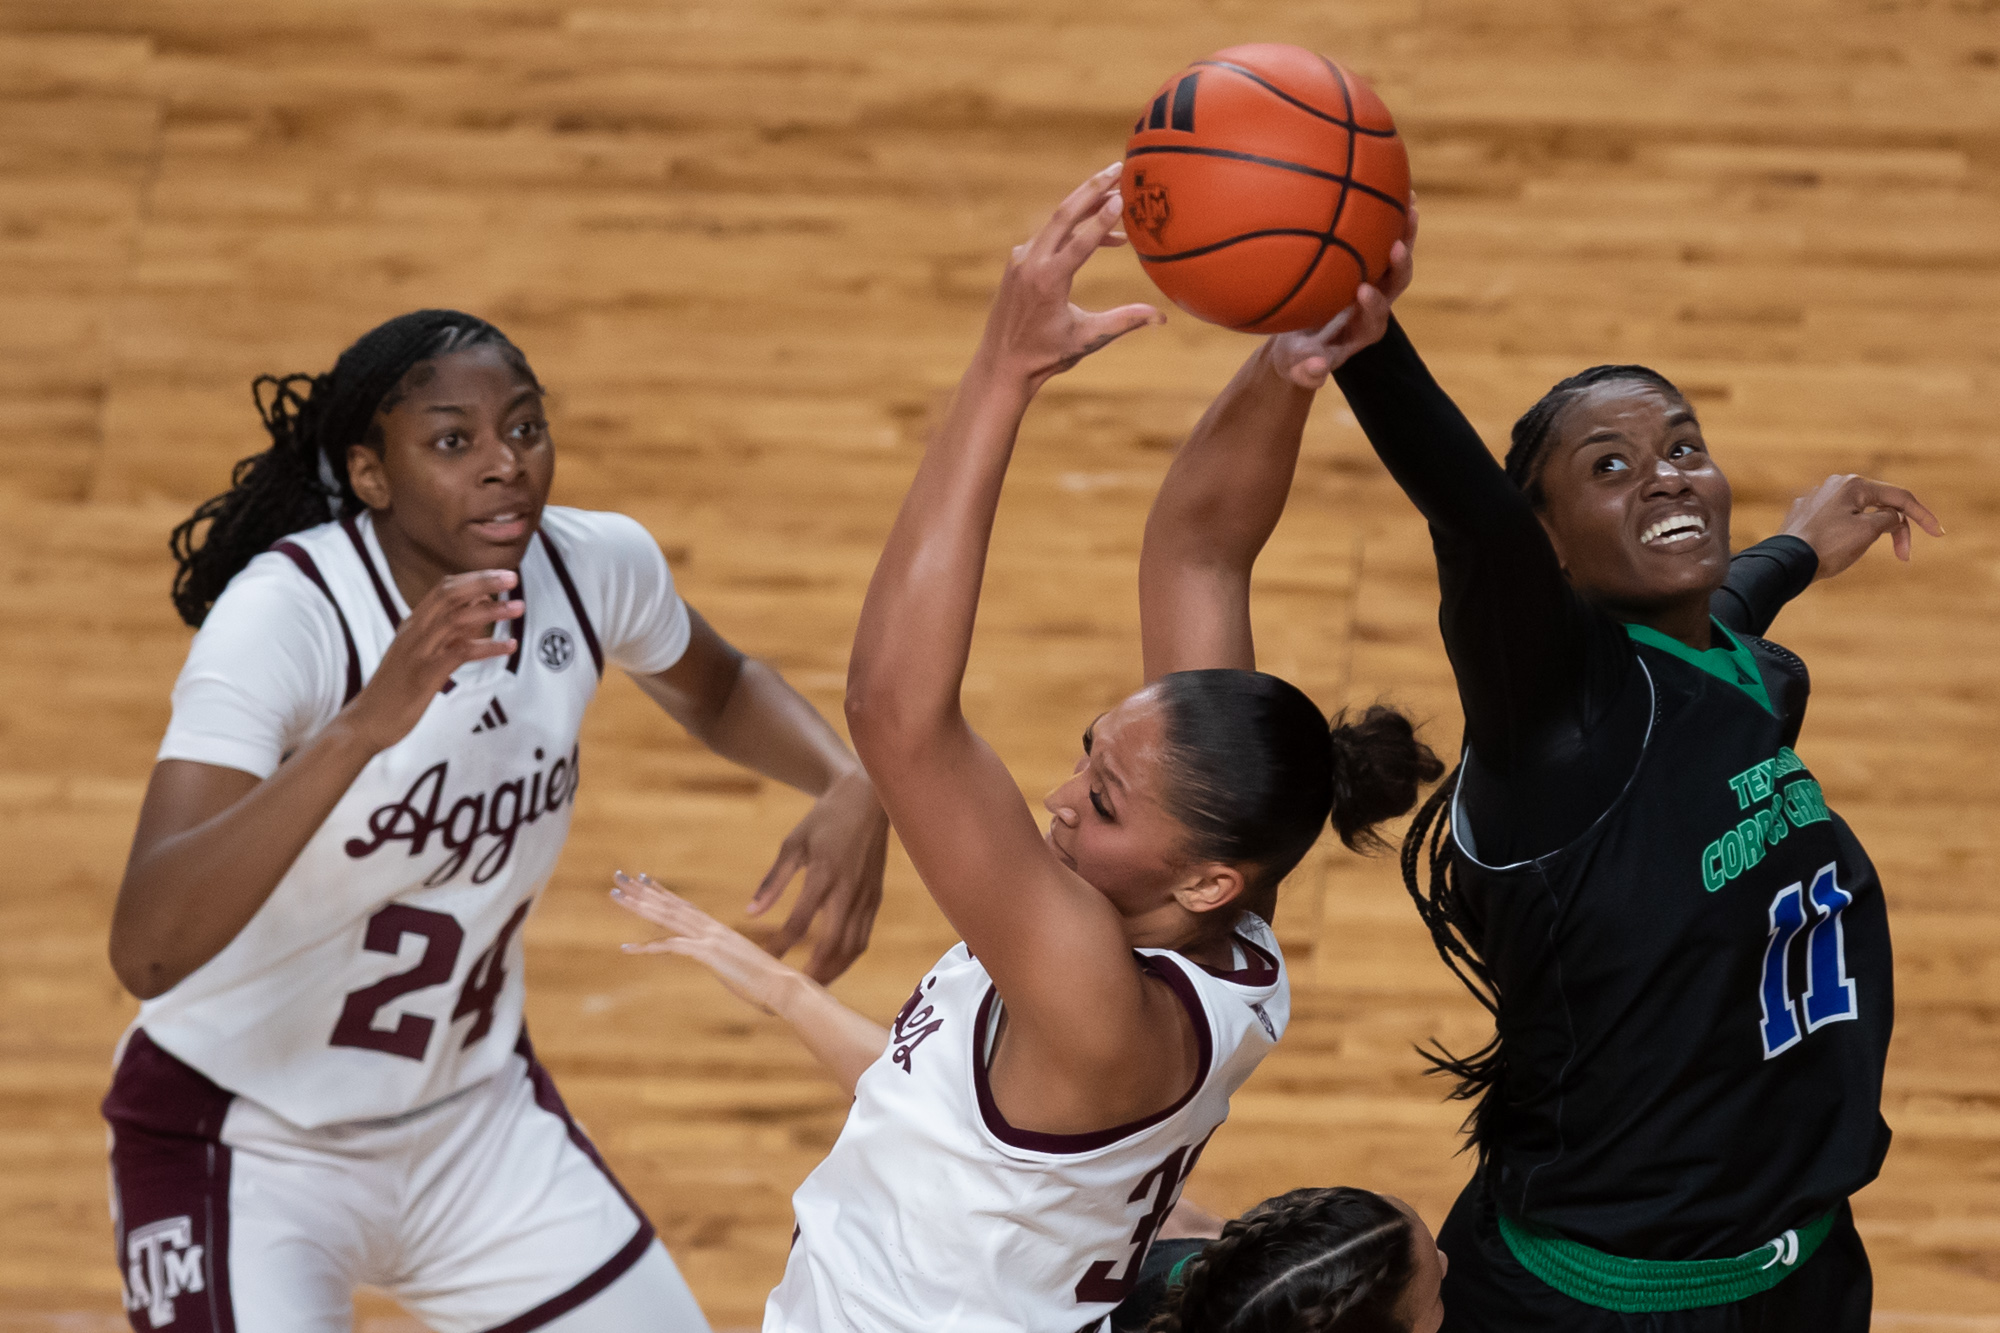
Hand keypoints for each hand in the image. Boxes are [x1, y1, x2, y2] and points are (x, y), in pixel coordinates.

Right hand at [343, 570, 523, 749]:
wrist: (367, 720)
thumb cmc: (396, 688)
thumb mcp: (421, 652)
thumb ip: (448, 632)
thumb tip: (479, 609)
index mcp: (413, 625)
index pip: (443, 589)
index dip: (474, 578)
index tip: (501, 574)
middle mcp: (414, 632)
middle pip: (450, 595)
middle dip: (483, 582)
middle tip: (513, 578)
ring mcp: (418, 651)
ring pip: (457, 619)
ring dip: (491, 611)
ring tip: (518, 608)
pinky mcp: (425, 674)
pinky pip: (460, 652)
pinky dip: (488, 646)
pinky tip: (509, 646)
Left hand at [613, 871, 800, 1014]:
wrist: (786, 987)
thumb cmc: (770, 984)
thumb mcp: (742, 969)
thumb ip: (730, 964)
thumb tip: (730, 968)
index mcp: (719, 931)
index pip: (685, 905)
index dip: (662, 892)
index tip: (644, 879)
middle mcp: (712, 928)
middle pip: (670, 904)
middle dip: (642, 891)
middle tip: (618, 877)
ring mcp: (710, 938)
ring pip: (667, 916)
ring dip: (638, 905)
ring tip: (614, 894)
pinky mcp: (708, 953)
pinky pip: (671, 946)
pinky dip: (647, 947)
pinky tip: (626, 948)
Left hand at [744, 769, 888, 982]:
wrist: (868, 799)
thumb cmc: (824, 819)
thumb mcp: (793, 844)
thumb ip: (773, 881)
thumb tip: (750, 913)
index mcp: (824, 873)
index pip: (800, 921)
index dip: (781, 946)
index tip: (765, 962)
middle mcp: (848, 889)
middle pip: (832, 944)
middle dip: (814, 971)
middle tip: (795, 991)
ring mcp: (867, 896)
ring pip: (853, 946)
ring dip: (834, 970)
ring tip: (815, 987)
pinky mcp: (876, 897)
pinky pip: (864, 936)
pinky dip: (848, 955)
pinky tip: (834, 964)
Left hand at [980, 163, 1164, 388]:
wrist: (1001, 364)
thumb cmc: (1046, 356)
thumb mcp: (1087, 338)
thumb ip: (1124, 322)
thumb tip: (1161, 317)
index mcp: (1048, 281)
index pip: (1080, 242)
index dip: (1102, 219)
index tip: (1121, 196)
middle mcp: (1031, 264)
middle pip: (1063, 215)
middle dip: (1092, 189)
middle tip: (1118, 168)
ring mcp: (1021, 259)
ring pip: (1056, 222)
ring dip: (1086, 208)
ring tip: (1118, 199)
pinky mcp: (1017, 262)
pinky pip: (1048, 236)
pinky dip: (1072, 230)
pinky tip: (1099, 235)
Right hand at [1267, 198, 1418, 389]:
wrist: (1305, 341)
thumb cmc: (1299, 355)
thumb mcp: (1296, 366)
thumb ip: (1305, 371)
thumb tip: (1314, 369)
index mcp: (1365, 330)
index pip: (1376, 318)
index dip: (1373, 305)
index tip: (1361, 291)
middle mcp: (1376, 304)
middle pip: (1397, 283)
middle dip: (1400, 266)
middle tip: (1397, 246)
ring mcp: (1375, 281)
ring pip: (1396, 256)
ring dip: (1405, 232)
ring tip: (1409, 203)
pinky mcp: (1369, 264)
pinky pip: (1383, 238)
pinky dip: (1387, 216)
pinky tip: (1387, 186)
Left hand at [1778, 473, 1943, 580]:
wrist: (1785, 564)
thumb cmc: (1828, 547)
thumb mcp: (1868, 531)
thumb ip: (1889, 518)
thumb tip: (1891, 516)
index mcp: (1853, 484)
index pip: (1898, 496)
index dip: (1922, 515)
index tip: (1938, 533)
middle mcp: (1834, 485)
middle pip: (1879, 504)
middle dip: (1895, 528)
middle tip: (1903, 555)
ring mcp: (1817, 500)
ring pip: (1858, 513)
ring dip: (1871, 532)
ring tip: (1860, 552)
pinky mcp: (1805, 515)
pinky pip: (1837, 522)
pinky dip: (1849, 534)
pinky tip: (1839, 550)